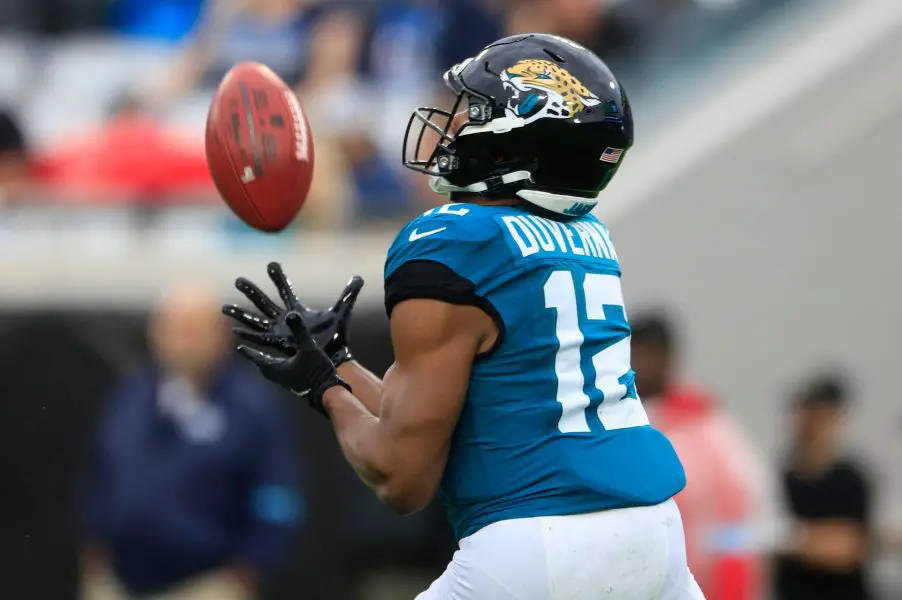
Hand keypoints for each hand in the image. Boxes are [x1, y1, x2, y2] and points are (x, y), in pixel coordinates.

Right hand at [222, 263, 357, 413]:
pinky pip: (259, 339)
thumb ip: (348, 295)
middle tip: (238, 280)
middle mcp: (284, 320)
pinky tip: (235, 333)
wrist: (333, 359)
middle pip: (264, 302)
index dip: (279, 278)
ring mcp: (279, 333)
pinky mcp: (278, 345)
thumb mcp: (342, 313)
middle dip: (252, 291)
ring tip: (224, 308)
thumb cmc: (335, 338)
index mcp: (297, 310)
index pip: (285, 290)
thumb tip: (359, 277)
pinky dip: (247, 336)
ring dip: (241, 314)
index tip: (271, 264)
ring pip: (256, 320)